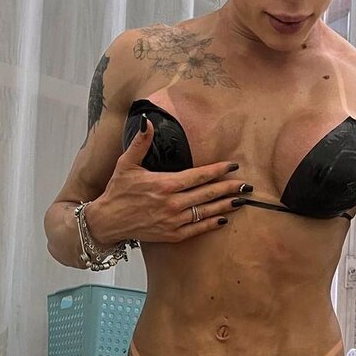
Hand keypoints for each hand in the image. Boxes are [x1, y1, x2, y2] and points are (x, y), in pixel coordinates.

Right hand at [88, 115, 247, 245]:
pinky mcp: (171, 234)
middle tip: (247, 185)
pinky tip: (223, 218)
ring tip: (241, 200)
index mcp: (165, 184)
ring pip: (205, 212)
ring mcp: (173, 221)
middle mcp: (172, 203)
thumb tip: (147, 121)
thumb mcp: (126, 164)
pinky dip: (211, 224)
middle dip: (229, 188)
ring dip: (225, 205)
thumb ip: (140, 143)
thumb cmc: (117, 191)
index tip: (232, 166)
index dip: (218, 170)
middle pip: (207, 194)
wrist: (108, 221)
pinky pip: (197, 229)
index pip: (198, 176)